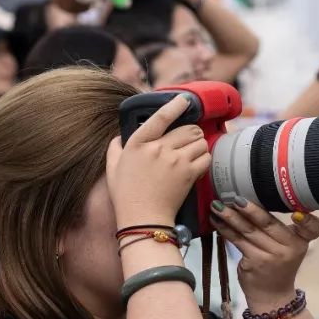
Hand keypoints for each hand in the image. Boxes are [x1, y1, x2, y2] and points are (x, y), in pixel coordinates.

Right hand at [105, 95, 209, 228]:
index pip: (160, 116)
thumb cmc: (126, 195)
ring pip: (199, 141)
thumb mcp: (112, 168)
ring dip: (199, 145)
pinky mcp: (188, 174)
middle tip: (188, 139)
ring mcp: (175, 161)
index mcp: (138, 143)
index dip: (175, 105)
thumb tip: (118, 137)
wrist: (142, 219)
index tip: (184, 99)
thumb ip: (115, 148)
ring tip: (192, 152)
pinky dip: (204, 159)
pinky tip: (197, 164)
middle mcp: (158, 149)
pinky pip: (206, 157)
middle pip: (188, 128)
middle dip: (191, 132)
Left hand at [209, 201, 318, 311]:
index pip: (313, 229)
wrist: (272, 297)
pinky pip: (237, 241)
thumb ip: (279, 229)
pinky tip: (216, 220)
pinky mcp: (253, 263)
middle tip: (236, 197)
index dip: (308, 220)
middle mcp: (289, 249)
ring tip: (217, 204)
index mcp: (300, 241)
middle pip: (269, 224)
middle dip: (250, 209)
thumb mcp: (289, 248)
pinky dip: (225, 229)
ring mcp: (270, 257)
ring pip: (248, 231)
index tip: (298, 214)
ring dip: (230, 216)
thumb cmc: (279, 267)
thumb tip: (253, 198)